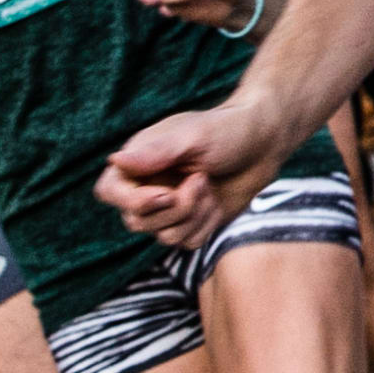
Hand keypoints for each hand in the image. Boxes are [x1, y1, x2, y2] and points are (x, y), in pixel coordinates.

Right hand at [96, 96, 293, 249]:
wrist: (265, 142)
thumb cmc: (228, 130)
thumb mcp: (194, 136)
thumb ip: (156, 152)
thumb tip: (115, 159)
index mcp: (139, 161)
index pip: (108, 192)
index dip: (132, 201)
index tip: (165, 193)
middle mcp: (148, 185)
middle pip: (137, 221)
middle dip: (176, 207)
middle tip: (202, 179)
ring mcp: (169, 207)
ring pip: (164, 236)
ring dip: (194, 214)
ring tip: (210, 184)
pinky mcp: (191, 222)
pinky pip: (187, 243)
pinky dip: (206, 225)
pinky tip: (217, 201)